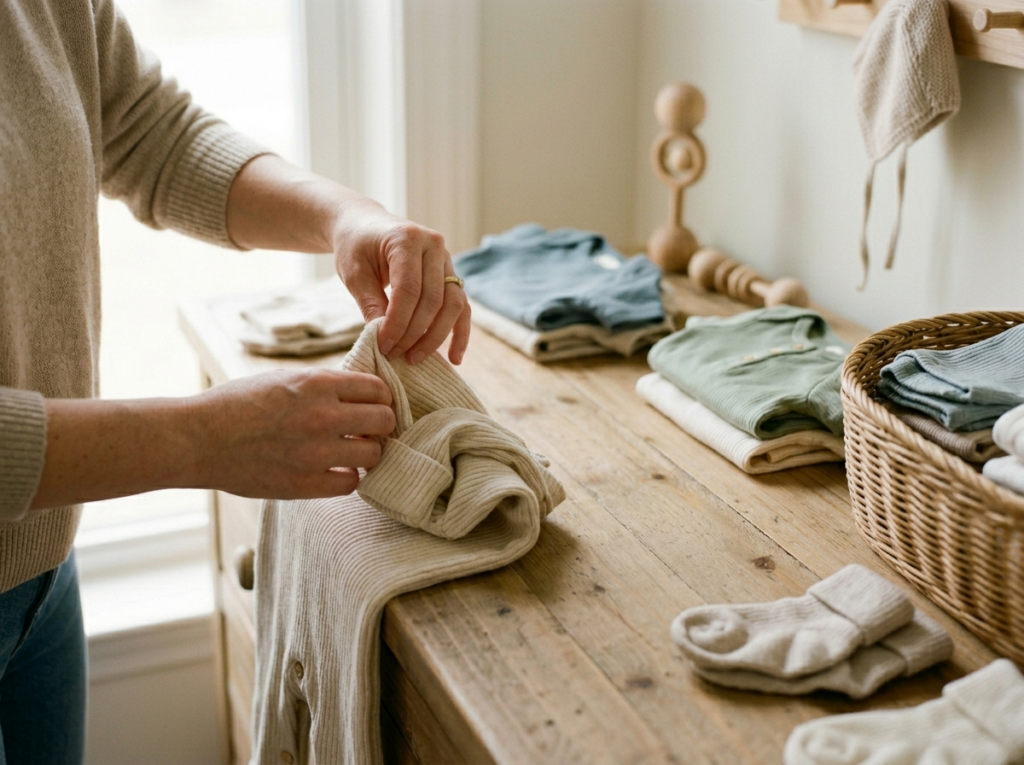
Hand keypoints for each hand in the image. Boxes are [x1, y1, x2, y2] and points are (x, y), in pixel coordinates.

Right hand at [189, 368, 395, 498]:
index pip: (377, 388)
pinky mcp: (305, 483)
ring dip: (367, 453)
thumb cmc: (237, 404)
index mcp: (317, 383)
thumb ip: (323, 385)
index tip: (373, 406)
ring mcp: (315, 452)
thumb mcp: (283, 379)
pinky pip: (351, 483)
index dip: (379, 398)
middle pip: (384, 420)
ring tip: (351, 452)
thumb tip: (359, 393)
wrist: (198, 439)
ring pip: (374, 454)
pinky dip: (346, 477)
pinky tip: (333, 470)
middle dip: (380, 425)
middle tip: (367, 431)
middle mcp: (322, 415)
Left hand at [332, 198, 470, 365]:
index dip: (398, 322)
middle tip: (396, 355)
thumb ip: (371, 304)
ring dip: (437, 336)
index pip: (409, 289)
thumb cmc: (356, 247)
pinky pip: (461, 306)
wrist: (364, 225)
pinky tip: (454, 357)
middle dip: (415, 333)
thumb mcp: (355, 274)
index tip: (384, 346)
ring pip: (453, 305)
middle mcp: (434, 246)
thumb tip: (387, 340)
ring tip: (416, 358)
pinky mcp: (451, 274)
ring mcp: (447, 259)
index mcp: (407, 239)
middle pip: (433, 299)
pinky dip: (459, 332)